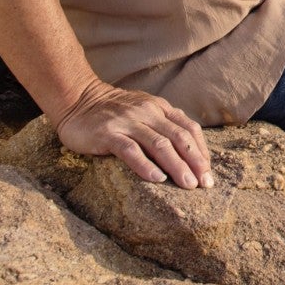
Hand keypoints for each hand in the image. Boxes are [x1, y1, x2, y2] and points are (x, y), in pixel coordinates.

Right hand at [53, 79, 213, 186]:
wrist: (76, 100)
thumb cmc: (112, 112)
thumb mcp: (143, 110)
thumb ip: (163, 123)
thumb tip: (187, 150)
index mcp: (159, 108)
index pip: (188, 128)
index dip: (201, 150)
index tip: (208, 172)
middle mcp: (147, 112)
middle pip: (178, 138)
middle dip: (195, 161)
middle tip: (204, 184)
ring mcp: (128, 122)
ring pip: (159, 145)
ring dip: (177, 166)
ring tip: (188, 185)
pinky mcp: (108, 134)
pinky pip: (130, 150)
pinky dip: (145, 165)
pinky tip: (157, 179)